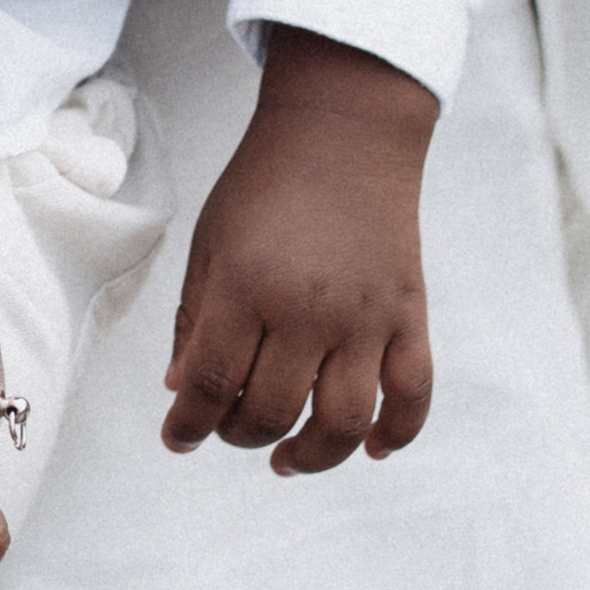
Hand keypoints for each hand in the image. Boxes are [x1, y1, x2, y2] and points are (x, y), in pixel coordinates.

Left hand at [161, 27, 434, 475]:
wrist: (342, 131)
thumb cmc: (264, 183)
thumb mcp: (210, 240)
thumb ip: (194, 318)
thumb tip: (181, 390)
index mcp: (246, 284)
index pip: (210, 384)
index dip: (187, 425)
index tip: (177, 438)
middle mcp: (307, 309)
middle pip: (272, 412)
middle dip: (239, 435)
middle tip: (228, 427)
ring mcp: (365, 317)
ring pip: (341, 424)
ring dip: (311, 457)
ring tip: (286, 458)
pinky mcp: (409, 316)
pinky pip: (412, 398)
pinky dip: (395, 436)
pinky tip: (368, 448)